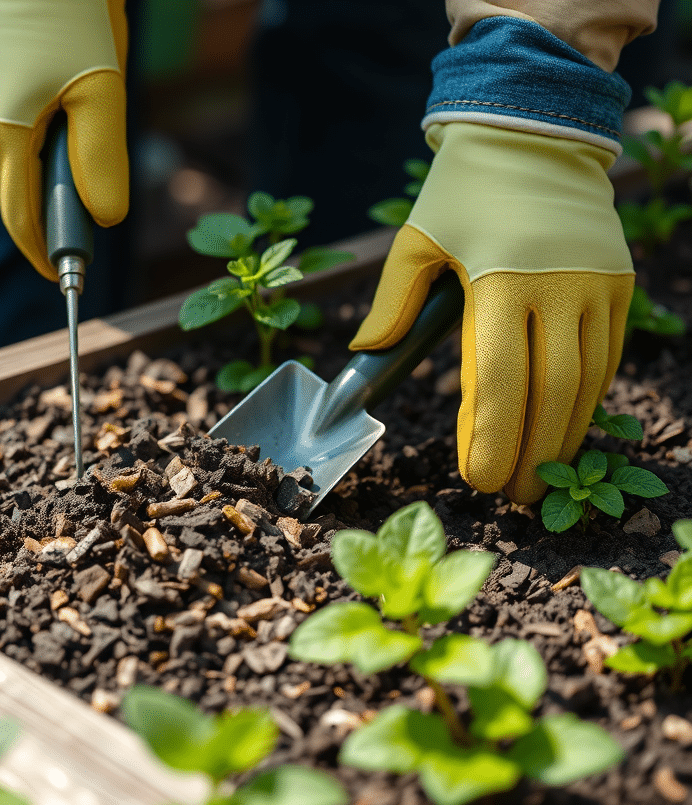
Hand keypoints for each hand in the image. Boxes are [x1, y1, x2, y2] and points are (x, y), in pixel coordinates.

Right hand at [0, 0, 127, 279]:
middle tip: (92, 217)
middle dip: (54, 214)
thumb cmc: (69, 9)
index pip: (21, 221)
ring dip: (51, 172)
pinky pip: (12, 136)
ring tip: (86, 129)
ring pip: (17, 165)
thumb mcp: (102, 88)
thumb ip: (102, 161)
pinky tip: (66, 110)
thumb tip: (105, 220)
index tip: (67, 281)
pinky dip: (41, 144)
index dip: (45, 256)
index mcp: (1, 133)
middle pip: (18, 196)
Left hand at [351, 121, 633, 503]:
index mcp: (499, 279)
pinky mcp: (618, 283)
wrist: (537, 126)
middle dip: (533, 453)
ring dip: (566, 434)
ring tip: (542, 474)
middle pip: (551, 393)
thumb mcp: (416, 238)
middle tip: (516, 495)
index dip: (493, 439)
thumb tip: (367, 353)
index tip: (480, 479)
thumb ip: (393, 301)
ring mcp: (595, 285)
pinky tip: (567, 427)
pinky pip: (606, 357)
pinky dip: (587, 399)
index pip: (499, 381)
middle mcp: (556, 286)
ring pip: (587, 382)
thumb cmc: (464, 188)